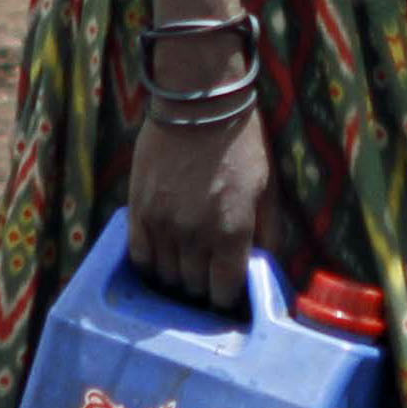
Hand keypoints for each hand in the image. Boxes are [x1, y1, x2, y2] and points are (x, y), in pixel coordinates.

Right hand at [127, 104, 275, 310]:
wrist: (199, 105)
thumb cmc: (242, 145)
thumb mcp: (268, 189)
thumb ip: (268, 233)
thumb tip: (265, 267)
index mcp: (232, 231)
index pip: (225, 290)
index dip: (227, 302)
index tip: (229, 301)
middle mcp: (195, 235)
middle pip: (193, 287)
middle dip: (203, 291)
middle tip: (207, 287)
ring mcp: (162, 225)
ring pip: (166, 276)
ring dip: (177, 280)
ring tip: (185, 275)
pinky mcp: (138, 211)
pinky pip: (139, 256)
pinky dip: (150, 266)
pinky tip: (160, 264)